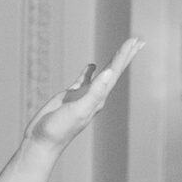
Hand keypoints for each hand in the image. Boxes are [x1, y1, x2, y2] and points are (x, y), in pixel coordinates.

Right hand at [22, 36, 141, 151]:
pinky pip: (84, 80)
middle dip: (125, 55)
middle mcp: (95, 96)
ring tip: (122, 50)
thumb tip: (108, 73)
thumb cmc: (59, 129)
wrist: (42, 140)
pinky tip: (92, 66)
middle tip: (139, 41)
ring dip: (112, 61)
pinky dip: (89, 72)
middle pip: (114, 71)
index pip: (115, 72)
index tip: (136, 41)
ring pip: (102, 74)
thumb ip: (94, 93)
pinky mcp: (70, 96)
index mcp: (99, 98)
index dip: (125, 55)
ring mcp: (83, 96)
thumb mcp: (78, 110)